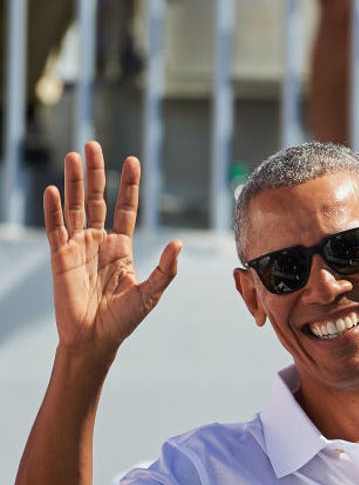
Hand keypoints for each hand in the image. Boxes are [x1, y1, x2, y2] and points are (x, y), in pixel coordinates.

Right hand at [44, 141, 181, 355]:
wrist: (96, 340)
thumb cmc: (124, 319)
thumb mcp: (151, 292)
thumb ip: (166, 268)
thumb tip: (179, 243)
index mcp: (121, 247)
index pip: (125, 208)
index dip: (128, 185)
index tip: (132, 161)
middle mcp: (99, 242)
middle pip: (97, 199)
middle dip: (96, 173)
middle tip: (93, 145)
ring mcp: (78, 247)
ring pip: (75, 207)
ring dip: (72, 182)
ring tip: (73, 156)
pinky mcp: (60, 258)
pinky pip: (56, 229)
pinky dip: (53, 210)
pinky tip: (52, 189)